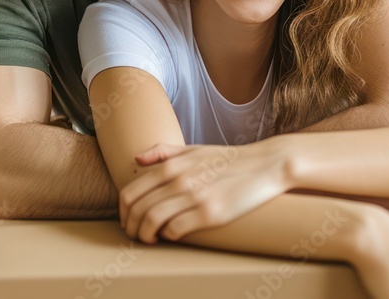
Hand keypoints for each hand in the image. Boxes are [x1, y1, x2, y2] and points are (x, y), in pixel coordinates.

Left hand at [119, 141, 288, 243]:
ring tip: (151, 239)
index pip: (130, 192)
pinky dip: (168, 236)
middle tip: (136, 235)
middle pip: (137, 209)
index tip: (129, 221)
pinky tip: (173, 235)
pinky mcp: (210, 213)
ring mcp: (194, 196)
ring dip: (145, 235)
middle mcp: (178, 179)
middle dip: (131, 227)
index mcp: (171, 165)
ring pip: (152, 221)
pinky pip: (176, 230)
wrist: (265, 165)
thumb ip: (163, 152)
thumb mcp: (194, 149)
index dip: (123, 213)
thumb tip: (137, 159)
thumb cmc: (229, 159)